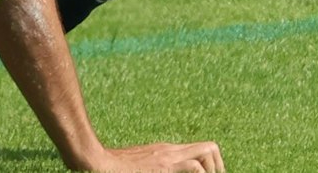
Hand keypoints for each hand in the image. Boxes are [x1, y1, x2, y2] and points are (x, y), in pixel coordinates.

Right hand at [82, 141, 224, 171]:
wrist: (99, 163)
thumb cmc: (115, 167)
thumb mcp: (140, 166)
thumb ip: (156, 168)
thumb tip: (164, 171)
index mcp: (167, 152)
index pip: (199, 151)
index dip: (211, 166)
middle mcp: (171, 151)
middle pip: (210, 147)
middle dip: (218, 167)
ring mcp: (168, 157)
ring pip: (208, 152)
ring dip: (213, 170)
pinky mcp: (163, 167)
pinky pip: (194, 167)